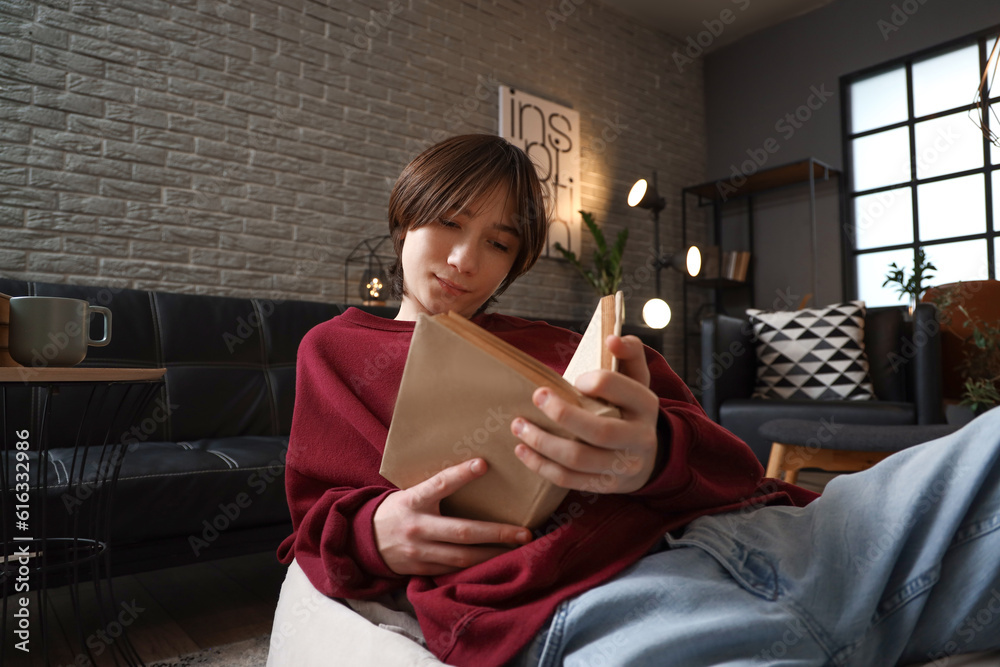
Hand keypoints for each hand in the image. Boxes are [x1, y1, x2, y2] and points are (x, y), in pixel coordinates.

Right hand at [373, 458, 532, 575]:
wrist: (363, 540)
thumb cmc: (396, 510)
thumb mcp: (409, 493)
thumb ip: (435, 488)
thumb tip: (474, 469)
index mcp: (413, 500)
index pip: (440, 484)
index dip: (461, 474)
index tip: (483, 464)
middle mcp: (417, 527)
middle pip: (462, 532)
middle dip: (496, 533)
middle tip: (524, 533)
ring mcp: (419, 551)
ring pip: (462, 556)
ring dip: (492, 554)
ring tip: (516, 549)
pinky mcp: (421, 569)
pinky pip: (453, 570)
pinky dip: (475, 566)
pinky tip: (495, 562)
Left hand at [511, 335, 660, 494]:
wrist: (649, 458)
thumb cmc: (631, 409)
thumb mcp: (637, 379)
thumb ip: (629, 352)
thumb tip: (612, 338)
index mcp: (645, 405)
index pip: (619, 388)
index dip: (595, 381)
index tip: (575, 378)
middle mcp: (638, 438)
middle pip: (598, 430)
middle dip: (562, 414)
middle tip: (537, 396)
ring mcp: (622, 466)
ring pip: (578, 458)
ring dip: (542, 442)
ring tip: (518, 425)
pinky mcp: (605, 485)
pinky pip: (568, 479)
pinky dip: (541, 465)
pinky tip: (522, 450)